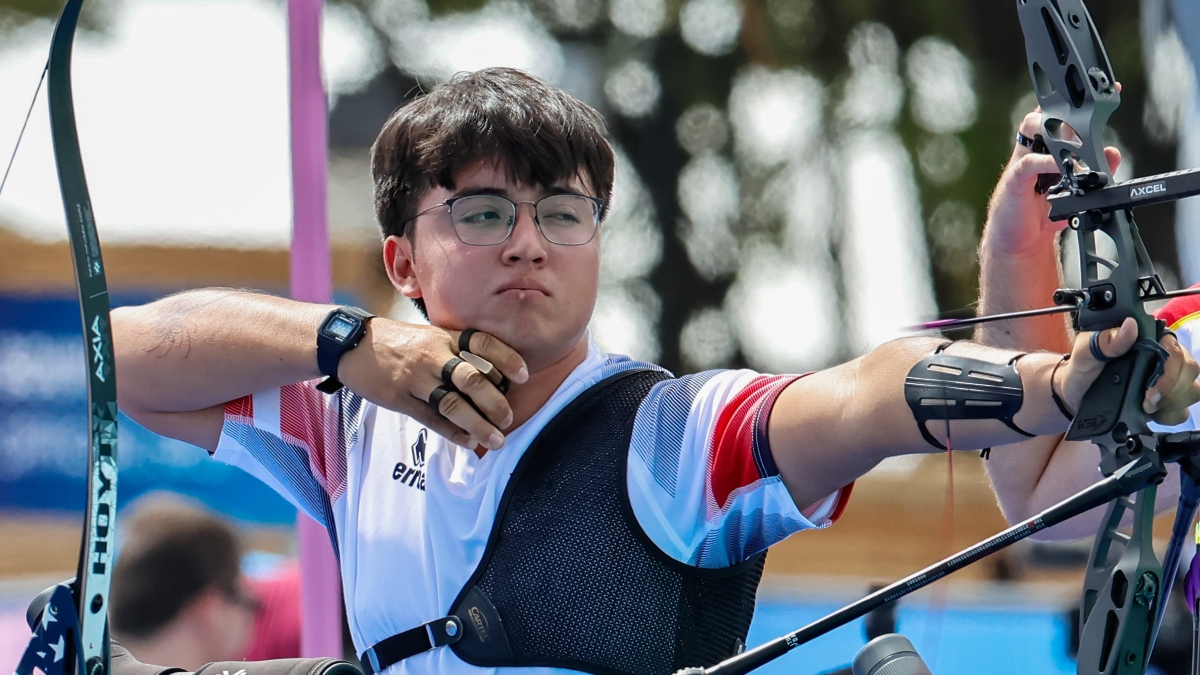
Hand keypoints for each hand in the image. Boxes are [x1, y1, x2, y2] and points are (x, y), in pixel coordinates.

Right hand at [337, 320, 528, 449]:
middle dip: (495, 402)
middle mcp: (432, 356)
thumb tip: (492, 376)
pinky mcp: (401, 399)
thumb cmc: (398, 342)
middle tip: (508, 418)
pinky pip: (432, 420)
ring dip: (478, 424)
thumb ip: (456, 351)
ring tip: (496, 439)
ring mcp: (416, 379)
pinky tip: (470, 442)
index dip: (506, 358)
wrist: (353, 345)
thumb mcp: (429, 336)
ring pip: (453, 404)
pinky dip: (454, 433)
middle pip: (471, 379)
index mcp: (443, 337)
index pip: (482, 343)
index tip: (524, 375)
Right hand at [984, 108, 1121, 257]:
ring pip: (1031, 127)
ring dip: (1051, 126)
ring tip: (1073, 134)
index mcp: (1046, 149)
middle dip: (1062, 106)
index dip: (1078, 102)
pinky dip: (1048, 162)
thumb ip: (1094, 172)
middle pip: (1042, 112)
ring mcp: (1022, 162)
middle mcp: (1033, 150)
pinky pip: (1030, 163)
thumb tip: (1112, 153)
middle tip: (1087, 110)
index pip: (1058, 116)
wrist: (1019, 242)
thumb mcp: (1075, 190)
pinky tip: (1063, 165)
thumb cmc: (1042, 213)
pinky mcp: (1015, 180)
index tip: (1107, 92)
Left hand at [1054, 318, 1199, 425]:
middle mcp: (1160, 357)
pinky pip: (1183, 409)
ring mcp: (1165, 380)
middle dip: (1172, 388)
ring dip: (1173, 402)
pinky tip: (1152, 416)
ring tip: (1147, 408)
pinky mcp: (1164, 402)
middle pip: (1189, 368)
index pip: (1174, 346)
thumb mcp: (1084, 354)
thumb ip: (1104, 340)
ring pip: (1191, 388)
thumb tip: (1129, 326)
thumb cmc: (1080, 371)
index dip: (1170, 367)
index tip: (1151, 386)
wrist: (1072, 399)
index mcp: (1145, 339)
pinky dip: (1170, 415)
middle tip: (1147, 401)